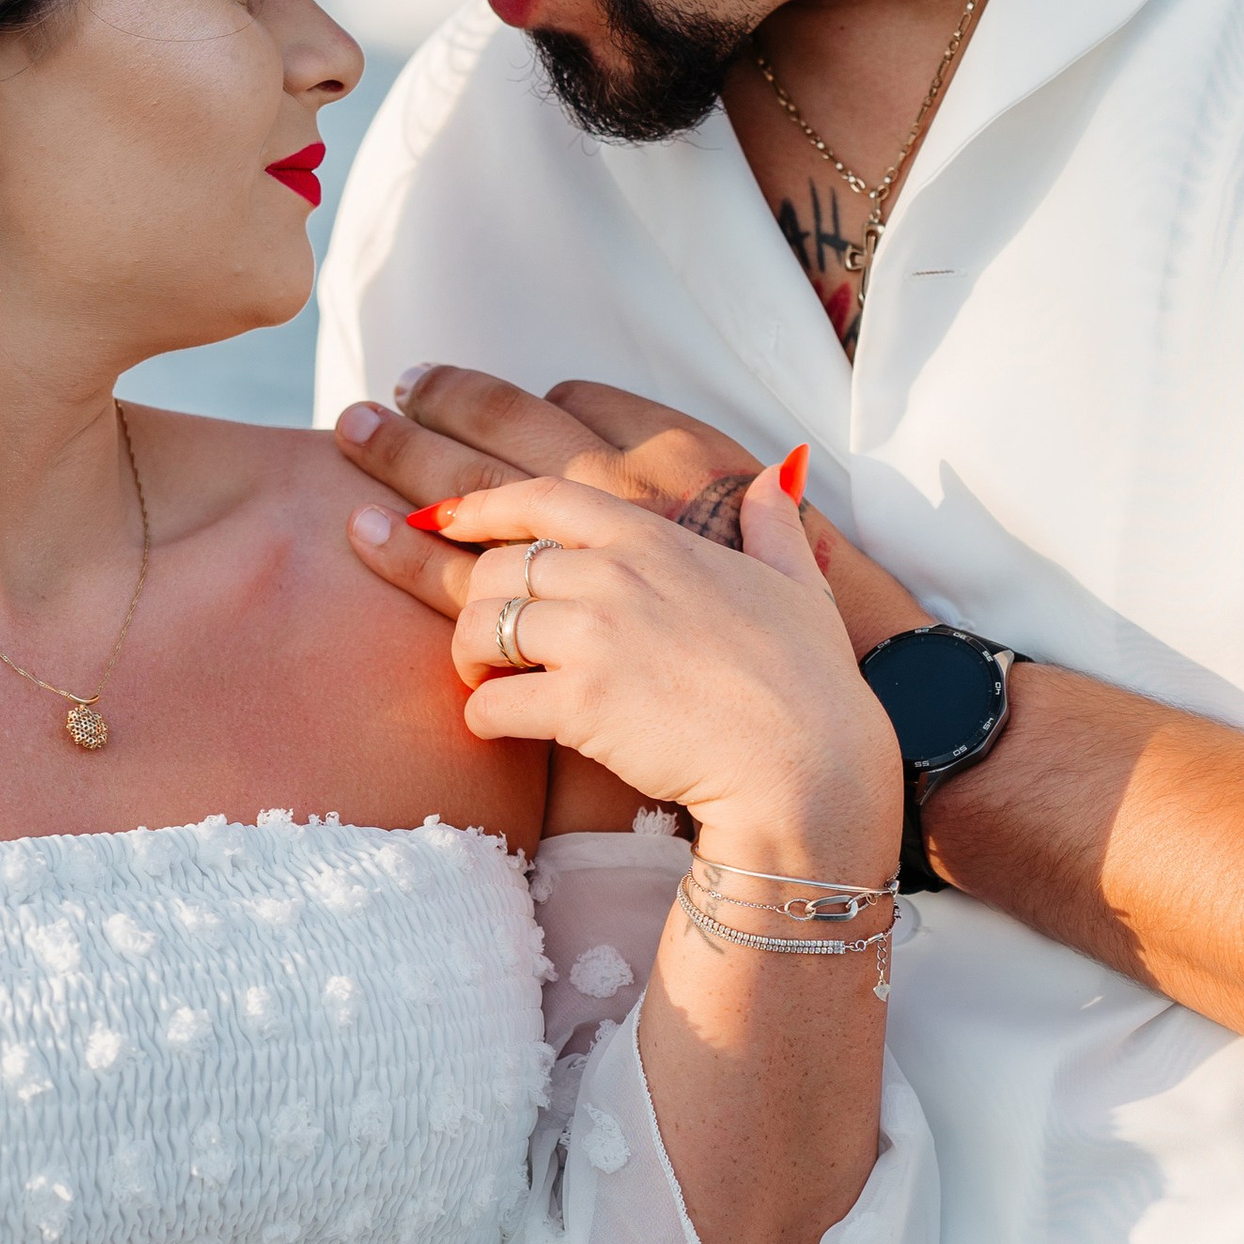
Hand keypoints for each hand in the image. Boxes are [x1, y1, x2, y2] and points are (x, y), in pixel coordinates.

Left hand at [363, 458, 898, 876]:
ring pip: (480, 627)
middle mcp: (615, 574)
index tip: (433, 514)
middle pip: (494, 566)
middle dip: (459, 593)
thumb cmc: (810, 681)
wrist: (808, 765)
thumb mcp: (798, 583)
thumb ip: (773, 525)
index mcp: (654, 538)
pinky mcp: (581, 705)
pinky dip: (483, 718)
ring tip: (485, 680)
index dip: (477, 503)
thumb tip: (774, 477)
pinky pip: (491, 704)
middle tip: (457, 625)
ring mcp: (595, 637)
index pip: (540, 494)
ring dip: (469, 657)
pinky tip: (498, 728)